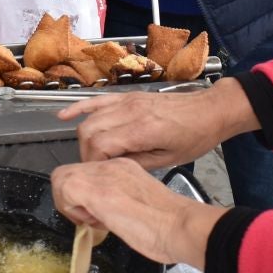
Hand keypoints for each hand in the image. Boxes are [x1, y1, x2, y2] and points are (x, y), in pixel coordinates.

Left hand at [51, 157, 226, 268]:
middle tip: (91, 220)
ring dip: (70, 205)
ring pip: (62, 179)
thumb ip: (119, 201)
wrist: (180, 226)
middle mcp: (111, 166)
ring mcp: (103, 174)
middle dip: (70, 200)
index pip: (86, 174)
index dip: (83, 198)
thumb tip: (103, 213)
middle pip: (68, 173)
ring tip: (95, 222)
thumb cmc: (170, 224)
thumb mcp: (139, 204)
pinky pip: (64, 191)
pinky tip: (95, 222)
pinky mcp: (95, 189)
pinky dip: (72, 210)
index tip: (99, 216)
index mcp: (123, 168)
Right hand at [60, 76, 259, 169]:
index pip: (99, 146)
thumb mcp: (169, 160)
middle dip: (85, 154)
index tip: (99, 176)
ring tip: (91, 155)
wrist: (209, 110)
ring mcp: (127, 101)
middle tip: (95, 170)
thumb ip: (136, 163)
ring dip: (84, 138)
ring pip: (90, 118)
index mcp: (141, 130)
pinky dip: (78, 108)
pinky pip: (97, 100)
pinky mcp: (128, 96)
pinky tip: (63, 117)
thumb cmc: (194, 138)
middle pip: (89, 132)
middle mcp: (130, 111)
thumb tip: (111, 168)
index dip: (93, 164)